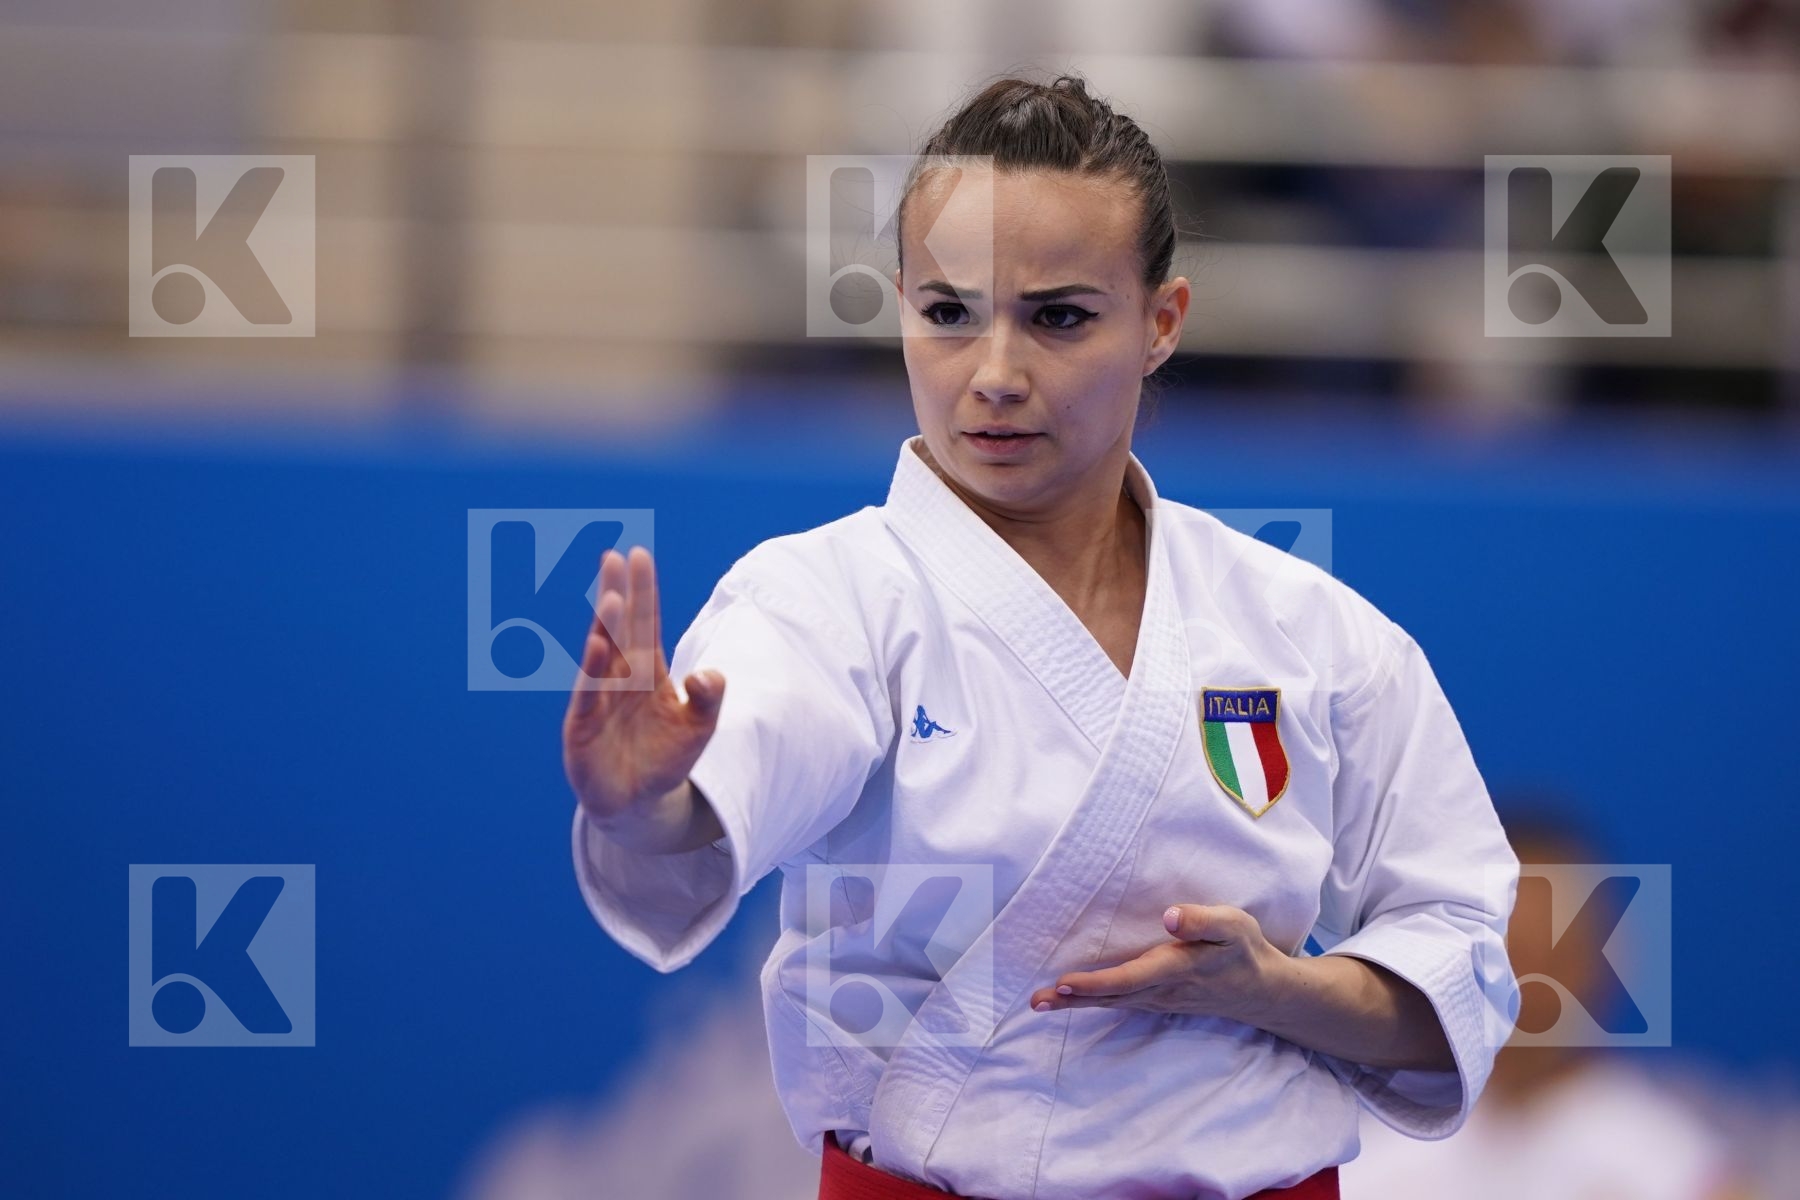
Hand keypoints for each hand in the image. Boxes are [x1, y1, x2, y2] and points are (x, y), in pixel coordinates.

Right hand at [562, 546, 725, 821]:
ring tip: (611, 596)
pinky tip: (597, 646)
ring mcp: (598, 700)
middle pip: (619, 630)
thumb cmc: (666, 759)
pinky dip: (593, 672)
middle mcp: (619, 679)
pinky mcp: (582, 727)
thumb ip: (708, 699)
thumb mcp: (699, 728)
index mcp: (646, 672)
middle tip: (614, 558)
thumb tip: (709, 674)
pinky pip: (588, 695)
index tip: (639, 555)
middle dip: (618, 594)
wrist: (638, 804)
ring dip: (605, 627)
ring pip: (603, 657)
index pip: (644, 624)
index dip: (643, 592)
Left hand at [1027, 904, 1288, 1020]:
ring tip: (1040, 1003)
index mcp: (1176, 969)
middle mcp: (1162, 990)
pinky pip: (1120, 1003)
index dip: (1097, 983)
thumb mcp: (1233, 926)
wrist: (1263, 991)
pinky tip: (1073, 1000)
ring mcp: (1159, 999)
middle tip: (1035, 1000)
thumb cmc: (1244, 951)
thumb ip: (1202, 921)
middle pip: (1111, 996)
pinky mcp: (1158, 1000)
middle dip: (1072, 999)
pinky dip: (1093, 1002)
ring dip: (1076, 1004)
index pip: (1129, 978)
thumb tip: (1170, 917)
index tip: (1065, 982)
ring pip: (1112, 1002)